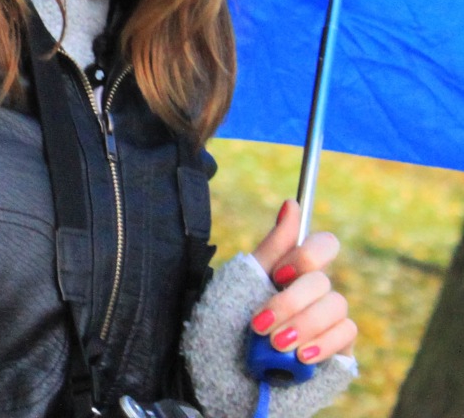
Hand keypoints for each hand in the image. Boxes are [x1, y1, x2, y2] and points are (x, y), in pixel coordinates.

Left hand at [249, 199, 356, 364]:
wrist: (229, 373)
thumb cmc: (235, 321)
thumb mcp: (245, 281)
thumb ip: (272, 246)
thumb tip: (291, 203)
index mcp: (297, 269)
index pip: (325, 245)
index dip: (306, 256)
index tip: (277, 275)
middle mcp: (317, 290)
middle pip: (322, 280)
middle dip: (289, 302)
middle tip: (260, 324)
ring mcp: (330, 318)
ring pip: (336, 306)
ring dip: (303, 324)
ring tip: (275, 344)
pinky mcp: (339, 347)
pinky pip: (346, 334)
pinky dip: (322, 343)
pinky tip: (301, 356)